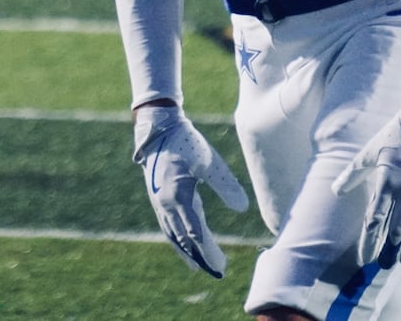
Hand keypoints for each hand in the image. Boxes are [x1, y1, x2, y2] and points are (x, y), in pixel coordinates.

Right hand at [133, 105, 250, 277]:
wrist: (158, 129)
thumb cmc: (186, 143)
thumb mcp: (209, 162)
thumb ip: (226, 185)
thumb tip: (242, 208)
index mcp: (178, 195)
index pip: (195, 232)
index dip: (208, 250)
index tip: (221, 264)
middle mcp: (165, 203)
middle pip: (184, 238)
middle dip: (200, 256)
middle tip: (218, 271)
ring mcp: (159, 202)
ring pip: (173, 234)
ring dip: (186, 251)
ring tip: (198, 267)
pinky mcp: (158, 199)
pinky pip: (167, 225)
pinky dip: (177, 239)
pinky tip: (185, 244)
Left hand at [331, 93, 400, 267]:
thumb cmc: (396, 135)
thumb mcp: (371, 152)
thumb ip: (353, 174)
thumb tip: (336, 192)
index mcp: (386, 182)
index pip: (374, 220)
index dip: (369, 241)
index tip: (364, 258)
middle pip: (395, 231)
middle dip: (389, 251)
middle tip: (384, 266)